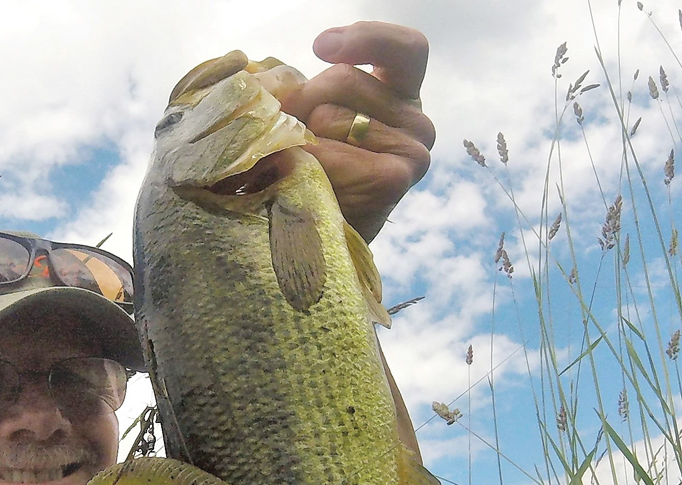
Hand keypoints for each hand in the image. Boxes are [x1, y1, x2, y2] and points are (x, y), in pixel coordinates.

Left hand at [281, 22, 434, 241]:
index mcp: (402, 97)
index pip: (406, 50)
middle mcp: (417, 123)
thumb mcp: (303, 122)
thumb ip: (292, 92)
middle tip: (292, 142)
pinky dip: (307, 165)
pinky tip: (308, 186)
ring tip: (300, 170)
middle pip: (344, 79)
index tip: (320, 47)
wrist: (314, 247)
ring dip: (300, 139)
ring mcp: (412, 153)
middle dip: (302, 103)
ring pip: (332, 114)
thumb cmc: (306, 178)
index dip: (367, 39)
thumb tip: (264, 84)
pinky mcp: (394, 179)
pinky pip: (331, 151)